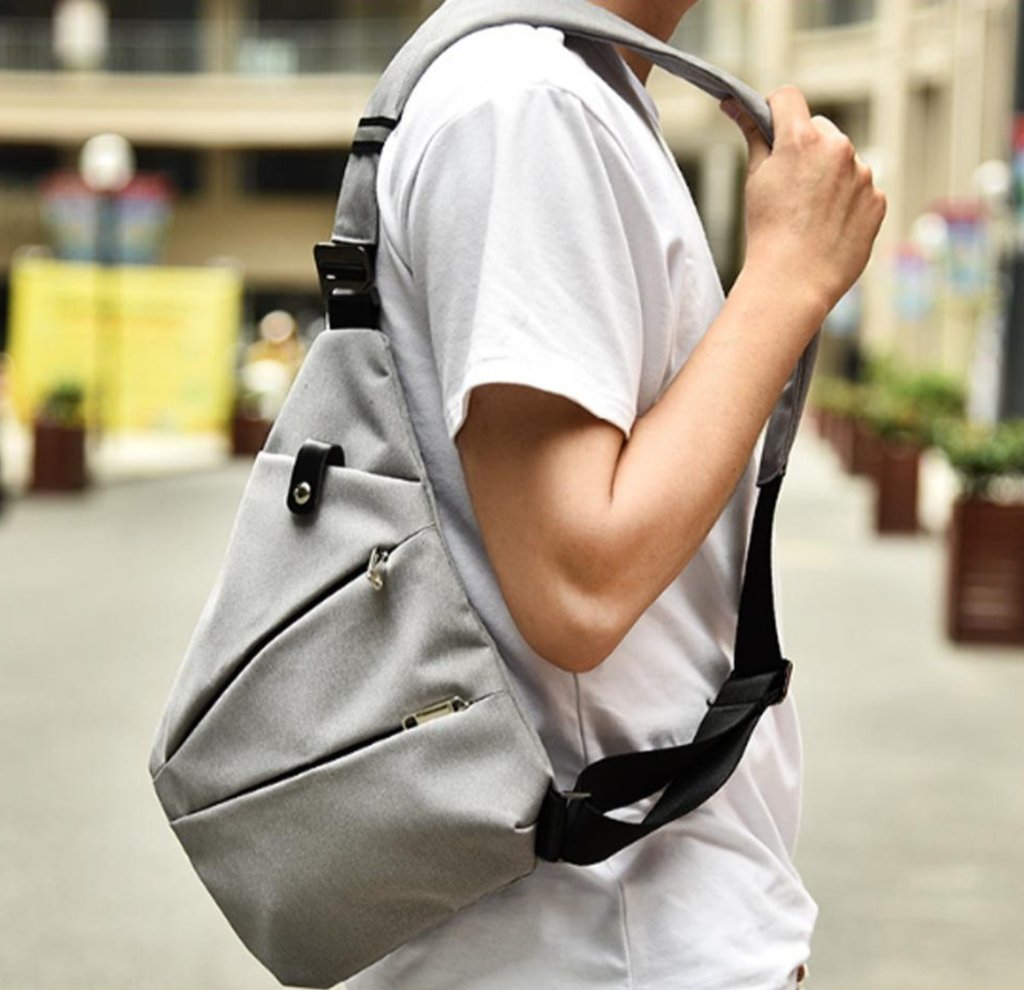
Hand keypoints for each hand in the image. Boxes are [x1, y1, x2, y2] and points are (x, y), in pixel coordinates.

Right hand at [722, 86, 885, 324]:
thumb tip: (735, 106)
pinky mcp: (877, 200)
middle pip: (820, 129)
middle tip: (789, 186)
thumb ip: (753, 136)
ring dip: (828, 176)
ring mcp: (863, 174)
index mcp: (802, 139)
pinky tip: (826, 226)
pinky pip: (860, 189)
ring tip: (808, 214)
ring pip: (843, 161)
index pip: (788, 98)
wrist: (793, 283)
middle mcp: (838, 148)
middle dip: (806, 148)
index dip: (775, 110)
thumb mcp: (754, 180)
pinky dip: (846, 202)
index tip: (770, 128)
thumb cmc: (767, 233)